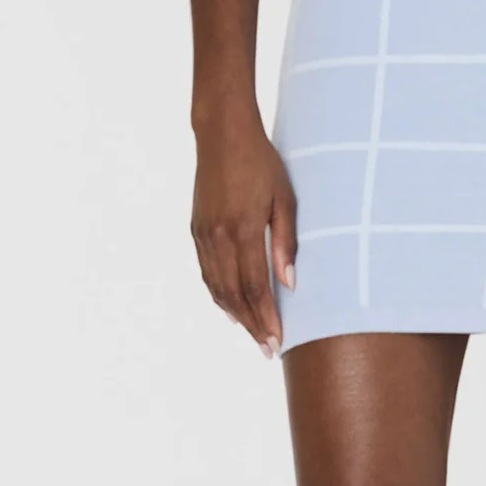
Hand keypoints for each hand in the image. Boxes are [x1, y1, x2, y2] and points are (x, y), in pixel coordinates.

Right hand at [191, 113, 296, 357]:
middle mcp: (218, 237)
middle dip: (252, 326)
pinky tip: (230, 307)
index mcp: (243, 230)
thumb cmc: (262, 163)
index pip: (255, 288)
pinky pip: (206, 272)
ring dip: (235, 315)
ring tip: (252, 335)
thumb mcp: (284, 199)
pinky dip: (218, 294)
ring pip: (217, 287)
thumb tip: (290, 284)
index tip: (278, 342)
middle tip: (267, 350)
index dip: (266, 319)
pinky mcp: (196, 230)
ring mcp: (203, 235)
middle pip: (234, 295)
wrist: (222, 135)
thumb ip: (287, 243)